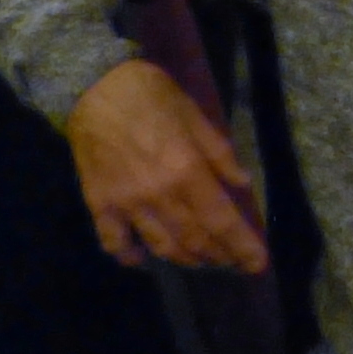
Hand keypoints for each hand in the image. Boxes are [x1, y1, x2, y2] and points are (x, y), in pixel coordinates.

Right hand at [66, 59, 266, 272]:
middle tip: (233, 260)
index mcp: (187, 171)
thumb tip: (244, 184)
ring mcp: (126, 204)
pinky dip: (130, 256)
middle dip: (219, 255)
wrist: (94, 88)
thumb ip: (221, 154)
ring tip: (201, 260)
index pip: (221, 220)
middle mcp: (158, 195)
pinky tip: (142, 258)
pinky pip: (113, 242)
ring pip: (160, 246)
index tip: (258, 264)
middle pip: (194, 239)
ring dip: (185, 259)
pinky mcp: (99, 204)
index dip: (242, 246)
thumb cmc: (152, 96)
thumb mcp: (196, 117)